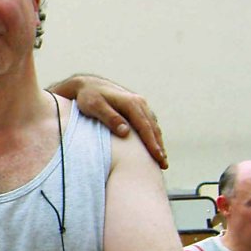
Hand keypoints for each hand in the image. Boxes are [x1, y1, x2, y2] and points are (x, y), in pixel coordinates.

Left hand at [49, 75, 166, 168]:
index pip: (145, 127)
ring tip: (161, 159)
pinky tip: (152, 146)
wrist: (86, 84)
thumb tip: (126, 132)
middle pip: (153, 128)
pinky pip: (148, 123)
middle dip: (159, 147)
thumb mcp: (95, 106)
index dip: (152, 144)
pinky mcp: (136, 108)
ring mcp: (139, 105)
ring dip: (158, 142)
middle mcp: (139, 103)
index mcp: (131, 103)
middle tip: (164, 165)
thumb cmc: (88, 97)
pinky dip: (152, 135)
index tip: (158, 158)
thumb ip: (110, 118)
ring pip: (153, 126)